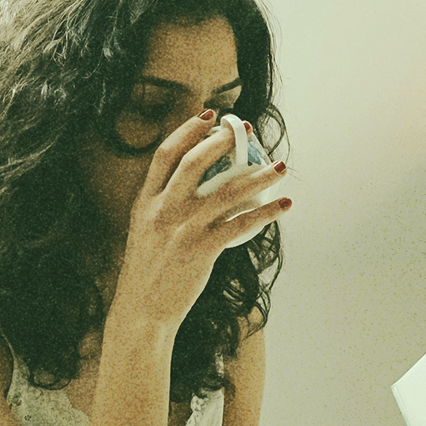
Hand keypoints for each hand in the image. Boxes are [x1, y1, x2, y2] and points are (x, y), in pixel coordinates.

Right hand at [114, 111, 289, 326]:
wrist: (142, 308)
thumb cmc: (148, 270)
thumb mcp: (144, 229)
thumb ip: (164, 204)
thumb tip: (196, 186)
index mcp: (146, 201)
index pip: (166, 154)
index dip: (188, 130)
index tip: (209, 116)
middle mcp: (163, 209)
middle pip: (195, 163)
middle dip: (224, 142)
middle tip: (248, 131)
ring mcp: (183, 228)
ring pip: (227, 191)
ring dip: (258, 176)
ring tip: (280, 167)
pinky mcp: (202, 249)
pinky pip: (241, 224)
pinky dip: (266, 214)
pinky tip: (284, 206)